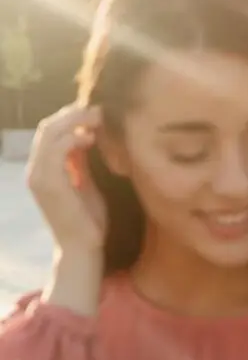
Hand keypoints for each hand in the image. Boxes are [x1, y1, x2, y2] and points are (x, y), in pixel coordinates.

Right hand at [26, 104, 107, 253]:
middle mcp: (35, 169)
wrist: (83, 249)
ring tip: (98, 118)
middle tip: (100, 110)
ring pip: (49, 133)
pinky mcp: (47, 184)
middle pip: (47, 127)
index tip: (96, 112)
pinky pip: (55, 150)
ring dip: (74, 121)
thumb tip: (87, 137)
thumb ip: (81, 162)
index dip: (71, 117)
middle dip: (73, 114)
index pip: (50, 131)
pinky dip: (73, 138)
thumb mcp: (86, 184)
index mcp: (43, 168)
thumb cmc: (89, 221)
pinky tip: (91, 138)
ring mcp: (38, 176)